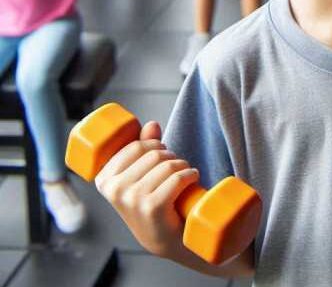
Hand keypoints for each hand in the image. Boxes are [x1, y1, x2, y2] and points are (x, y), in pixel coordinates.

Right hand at [94, 121, 199, 257]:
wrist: (169, 242)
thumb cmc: (156, 206)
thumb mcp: (143, 177)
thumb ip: (144, 148)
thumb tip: (151, 124)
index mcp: (104, 180)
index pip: (134, 145)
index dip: (154, 145)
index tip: (160, 158)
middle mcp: (114, 190)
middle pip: (153, 152)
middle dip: (171, 156)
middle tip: (176, 170)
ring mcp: (132, 199)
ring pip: (167, 163)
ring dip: (183, 166)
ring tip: (184, 177)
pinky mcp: (152, 207)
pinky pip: (178, 177)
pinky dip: (191, 175)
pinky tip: (192, 180)